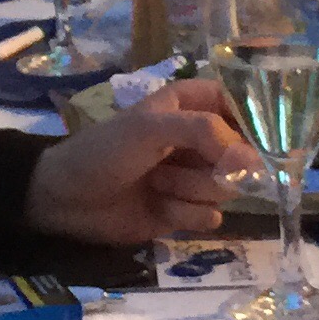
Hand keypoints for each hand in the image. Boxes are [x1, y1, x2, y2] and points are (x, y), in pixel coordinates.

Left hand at [22, 79, 244, 241]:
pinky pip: (212, 216)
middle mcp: (198, 140)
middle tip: (182, 163)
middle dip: (217, 164)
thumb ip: (204, 132)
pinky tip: (159, 207)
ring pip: (229, 188)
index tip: (250, 138)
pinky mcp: (185, 212)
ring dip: (192, 189)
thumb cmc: (104, 151)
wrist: (67, 200)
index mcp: (189, 106)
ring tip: (158, 184)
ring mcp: (193, 177)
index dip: (251, 121)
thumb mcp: (150, 128)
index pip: (239, 103)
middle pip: (242, 153)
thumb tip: (251, 157)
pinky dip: (185, 214)